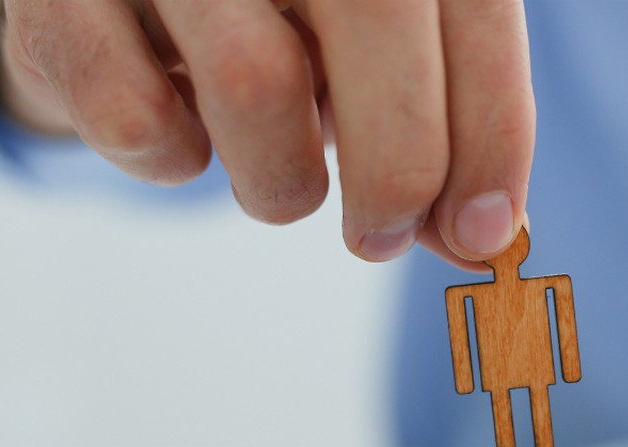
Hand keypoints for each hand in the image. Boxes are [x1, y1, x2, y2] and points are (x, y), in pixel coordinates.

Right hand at [0, 0, 534, 267]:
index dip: (492, 129)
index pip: (472, 7)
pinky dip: (170, 162)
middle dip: (399, 167)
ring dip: (281, 180)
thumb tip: (487, 242)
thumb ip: (433, 138)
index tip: (486, 230)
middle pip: (379, 20)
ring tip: (277, 180)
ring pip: (257, 79)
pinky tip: (181, 138)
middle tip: (380, 235)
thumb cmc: (272, 25)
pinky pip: (135, 115)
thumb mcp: (370, 64)